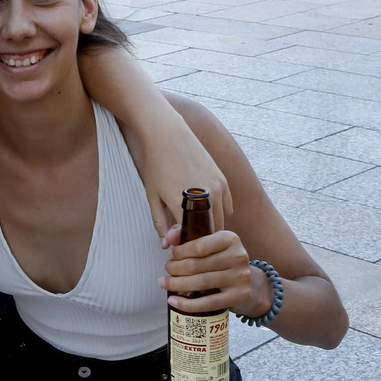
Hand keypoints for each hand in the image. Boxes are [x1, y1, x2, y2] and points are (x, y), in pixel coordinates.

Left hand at [133, 119, 231, 237]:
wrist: (169, 135)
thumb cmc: (157, 165)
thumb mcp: (153, 196)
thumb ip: (160, 222)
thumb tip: (167, 245)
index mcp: (182, 203)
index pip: (189, 238)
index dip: (184, 245)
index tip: (179, 246)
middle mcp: (204, 198)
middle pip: (208, 233)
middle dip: (199, 239)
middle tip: (189, 240)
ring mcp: (217, 188)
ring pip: (220, 222)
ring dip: (211, 229)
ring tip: (198, 230)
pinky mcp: (223, 181)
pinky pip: (227, 208)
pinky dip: (219, 215)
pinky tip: (207, 215)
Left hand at [159, 228, 264, 315]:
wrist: (249, 282)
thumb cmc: (221, 261)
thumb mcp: (209, 244)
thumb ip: (186, 236)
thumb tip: (169, 237)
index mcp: (229, 239)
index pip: (199, 246)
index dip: (179, 252)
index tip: (170, 256)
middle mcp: (238, 256)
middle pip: (196, 265)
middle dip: (175, 268)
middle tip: (166, 270)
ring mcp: (241, 277)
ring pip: (200, 283)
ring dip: (176, 284)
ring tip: (164, 283)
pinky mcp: (239, 296)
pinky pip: (208, 302)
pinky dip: (187, 304)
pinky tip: (173, 300)